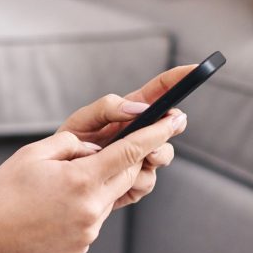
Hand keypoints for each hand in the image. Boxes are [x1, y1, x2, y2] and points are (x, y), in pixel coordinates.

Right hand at [0, 111, 186, 252]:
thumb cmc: (2, 193)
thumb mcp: (32, 154)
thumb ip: (71, 143)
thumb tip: (95, 147)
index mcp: (81, 180)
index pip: (131, 151)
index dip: (156, 134)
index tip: (175, 120)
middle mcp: (92, 208)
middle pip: (128, 174)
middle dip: (124, 159)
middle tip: (104, 151)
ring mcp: (89, 230)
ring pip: (111, 197)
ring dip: (99, 183)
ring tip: (61, 186)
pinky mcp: (82, 245)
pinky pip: (94, 217)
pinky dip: (83, 206)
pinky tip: (52, 208)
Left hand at [56, 64, 194, 207]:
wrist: (56, 180)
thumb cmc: (68, 144)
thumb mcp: (82, 120)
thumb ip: (108, 108)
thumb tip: (140, 108)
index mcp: (129, 112)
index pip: (160, 92)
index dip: (179, 79)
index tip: (195, 69)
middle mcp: (139, 134)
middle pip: (170, 127)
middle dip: (169, 128)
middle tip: (162, 129)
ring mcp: (140, 158)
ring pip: (162, 156)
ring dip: (153, 157)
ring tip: (132, 158)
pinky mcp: (135, 182)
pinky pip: (146, 181)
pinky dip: (135, 181)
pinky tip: (117, 180)